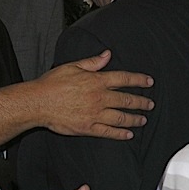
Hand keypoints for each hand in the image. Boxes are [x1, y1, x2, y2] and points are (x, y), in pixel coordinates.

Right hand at [37, 50, 153, 139]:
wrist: (38, 102)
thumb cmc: (52, 83)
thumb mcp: (72, 66)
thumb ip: (93, 62)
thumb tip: (107, 55)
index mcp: (96, 80)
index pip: (124, 79)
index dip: (139, 80)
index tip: (149, 82)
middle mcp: (99, 97)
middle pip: (127, 100)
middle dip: (142, 102)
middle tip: (150, 104)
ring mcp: (95, 114)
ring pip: (121, 117)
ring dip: (135, 119)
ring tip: (143, 120)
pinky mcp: (88, 127)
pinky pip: (109, 132)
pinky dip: (120, 134)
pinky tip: (128, 134)